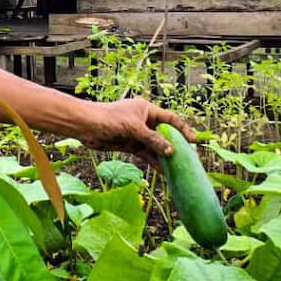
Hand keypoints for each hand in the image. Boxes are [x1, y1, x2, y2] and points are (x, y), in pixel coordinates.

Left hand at [81, 98, 195, 166]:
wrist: (86, 127)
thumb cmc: (109, 119)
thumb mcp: (134, 128)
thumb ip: (152, 139)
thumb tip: (171, 152)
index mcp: (146, 109)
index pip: (170, 118)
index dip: (182, 129)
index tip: (193, 141)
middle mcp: (143, 121)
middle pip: (164, 133)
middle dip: (175, 145)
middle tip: (189, 158)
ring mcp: (137, 134)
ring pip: (155, 146)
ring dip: (164, 156)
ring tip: (178, 168)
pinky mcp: (129, 145)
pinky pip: (146, 154)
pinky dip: (153, 162)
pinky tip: (163, 171)